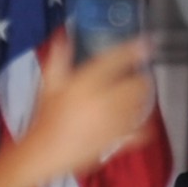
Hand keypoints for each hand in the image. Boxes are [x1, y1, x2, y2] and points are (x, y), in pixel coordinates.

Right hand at [19, 38, 153, 179]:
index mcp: (86, 83)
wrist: (43, 151)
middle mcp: (102, 100)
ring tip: (140, 97)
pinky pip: (138, 133)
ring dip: (143, 100)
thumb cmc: (45, 119)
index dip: (133, 49)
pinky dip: (144, 128)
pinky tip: (140, 123)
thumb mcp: (49, 83)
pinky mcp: (115, 140)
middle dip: (140, 79)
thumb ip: (59, 56)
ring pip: (140, 106)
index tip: (144, 44)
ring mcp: (111, 121)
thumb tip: (63, 35)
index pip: (116, 60)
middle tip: (138, 77)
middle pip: (136, 84)